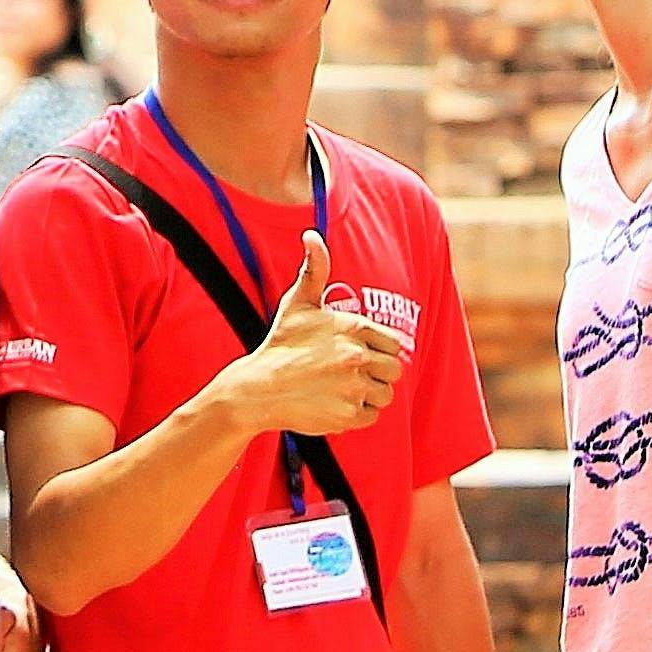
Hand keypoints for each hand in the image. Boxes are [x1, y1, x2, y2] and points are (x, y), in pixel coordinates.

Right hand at [210, 230, 408, 439]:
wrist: (258, 389)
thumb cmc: (281, 343)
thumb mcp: (298, 302)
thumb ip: (315, 268)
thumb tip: (312, 235)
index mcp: (353, 326)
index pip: (393, 343)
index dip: (377, 350)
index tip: (357, 353)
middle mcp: (357, 356)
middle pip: (394, 370)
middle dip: (376, 373)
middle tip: (349, 374)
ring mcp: (354, 387)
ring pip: (385, 395)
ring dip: (369, 395)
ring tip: (343, 389)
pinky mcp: (349, 415)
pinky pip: (372, 416)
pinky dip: (358, 414)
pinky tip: (335, 404)